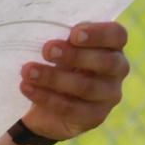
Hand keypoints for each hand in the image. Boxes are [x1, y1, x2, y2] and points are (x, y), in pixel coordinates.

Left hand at [18, 21, 128, 142]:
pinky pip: (71, 108)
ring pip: (86, 86)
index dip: (98, 33)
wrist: (47, 106)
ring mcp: (109, 96)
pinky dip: (45, 97)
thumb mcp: (59, 49)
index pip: (116, 35)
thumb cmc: (57, 65)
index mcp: (111, 47)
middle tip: (47, 50)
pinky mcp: (94, 117)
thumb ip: (59, 39)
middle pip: (105, 62)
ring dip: (53, 77)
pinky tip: (27, 87)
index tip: (73, 34)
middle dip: (74, 55)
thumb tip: (36, 28)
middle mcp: (116, 70)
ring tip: (28, 71)